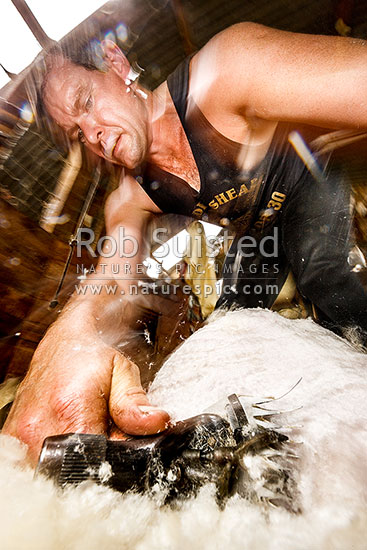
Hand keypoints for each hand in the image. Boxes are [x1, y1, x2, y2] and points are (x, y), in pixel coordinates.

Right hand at [2, 323, 168, 464]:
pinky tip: (64, 436)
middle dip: (92, 462)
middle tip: (101, 436)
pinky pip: (32, 463)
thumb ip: (135, 404)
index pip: (96, 459)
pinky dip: (52, 457)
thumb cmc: (92, 356)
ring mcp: (20, 434)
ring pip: (51, 471)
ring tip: (82, 434)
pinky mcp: (12, 438)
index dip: (113, 458)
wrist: (64, 341)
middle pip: (71, 471)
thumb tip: (156, 423)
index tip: (119, 445)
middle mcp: (38, 425)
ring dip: (71, 461)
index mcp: (69, 409)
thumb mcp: (122, 373)